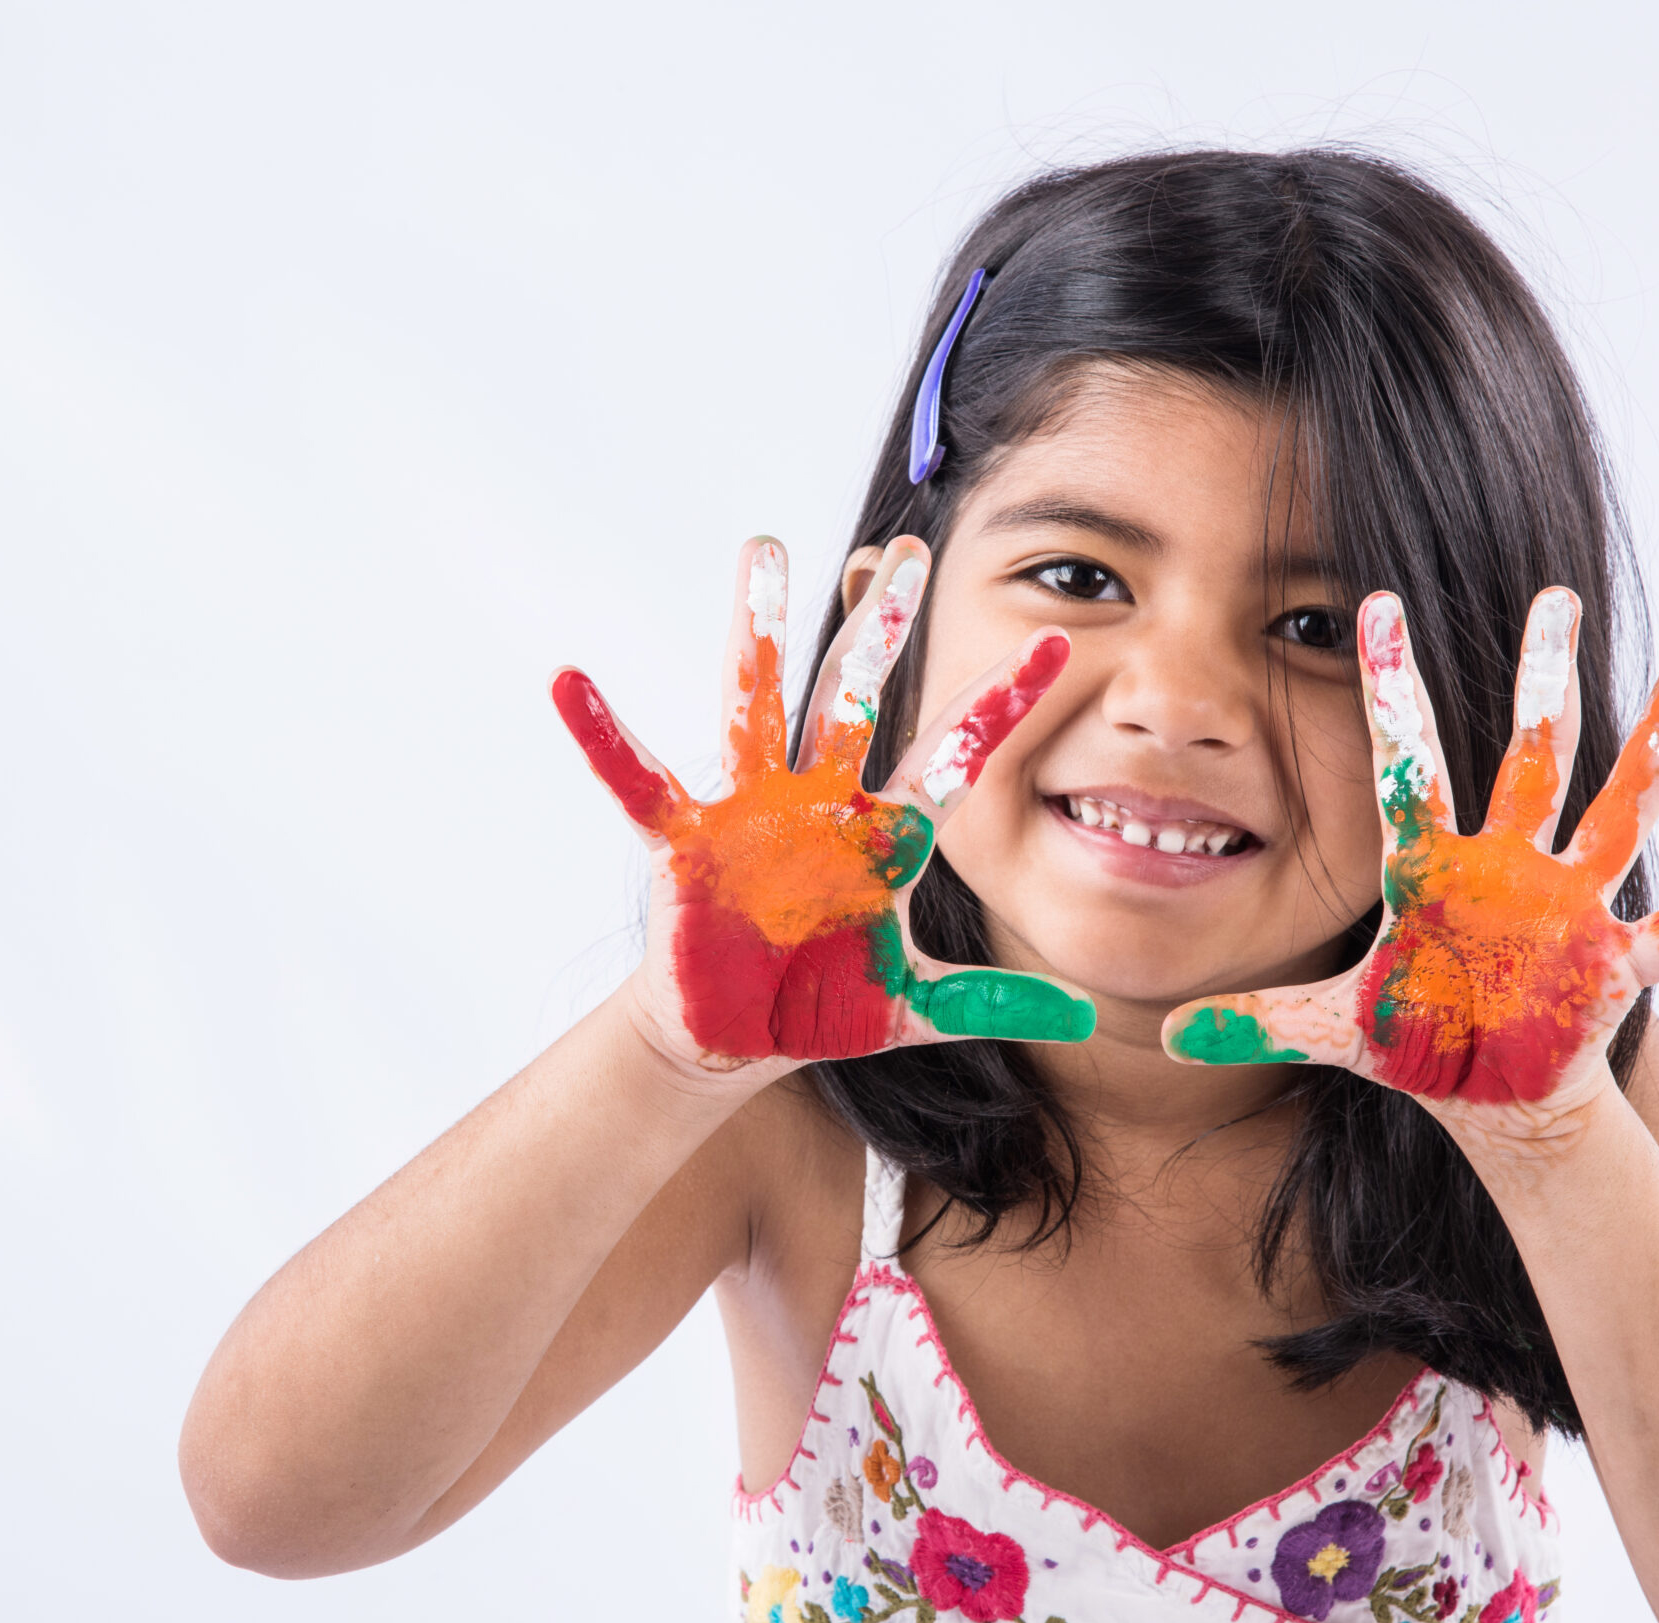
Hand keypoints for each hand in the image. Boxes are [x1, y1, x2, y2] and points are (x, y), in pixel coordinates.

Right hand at [553, 535, 1095, 1073]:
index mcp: (885, 835)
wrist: (737, 1035)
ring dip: (758, 630)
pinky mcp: (688, 840)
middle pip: (857, 700)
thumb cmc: (822, 1004)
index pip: (956, 757)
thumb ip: (994, 999)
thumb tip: (1086, 1009)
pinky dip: (604, 735)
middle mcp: (822, 803)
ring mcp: (752, 812)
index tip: (1059, 642)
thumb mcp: (913, 1005)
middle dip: (880, 629)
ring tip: (763, 550)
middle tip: (908, 551)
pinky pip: (639, 779)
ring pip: (760, 704)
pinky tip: (571, 682)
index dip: (1002, 704)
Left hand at [1161, 587, 1658, 1142]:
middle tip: (1553, 592)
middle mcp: (1508, 866)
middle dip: (1541, 676)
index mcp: (1433, 869)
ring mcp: (1568, 907)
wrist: (1490, 1092)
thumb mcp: (1331, 1027)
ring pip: (1620, 806)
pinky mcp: (1613, 962)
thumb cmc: (1417, 1039)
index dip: (1390, 688)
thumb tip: (1162, 1032)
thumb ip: (1256, 1019)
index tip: (1372, 599)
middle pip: (1528, 754)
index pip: (1405, 763)